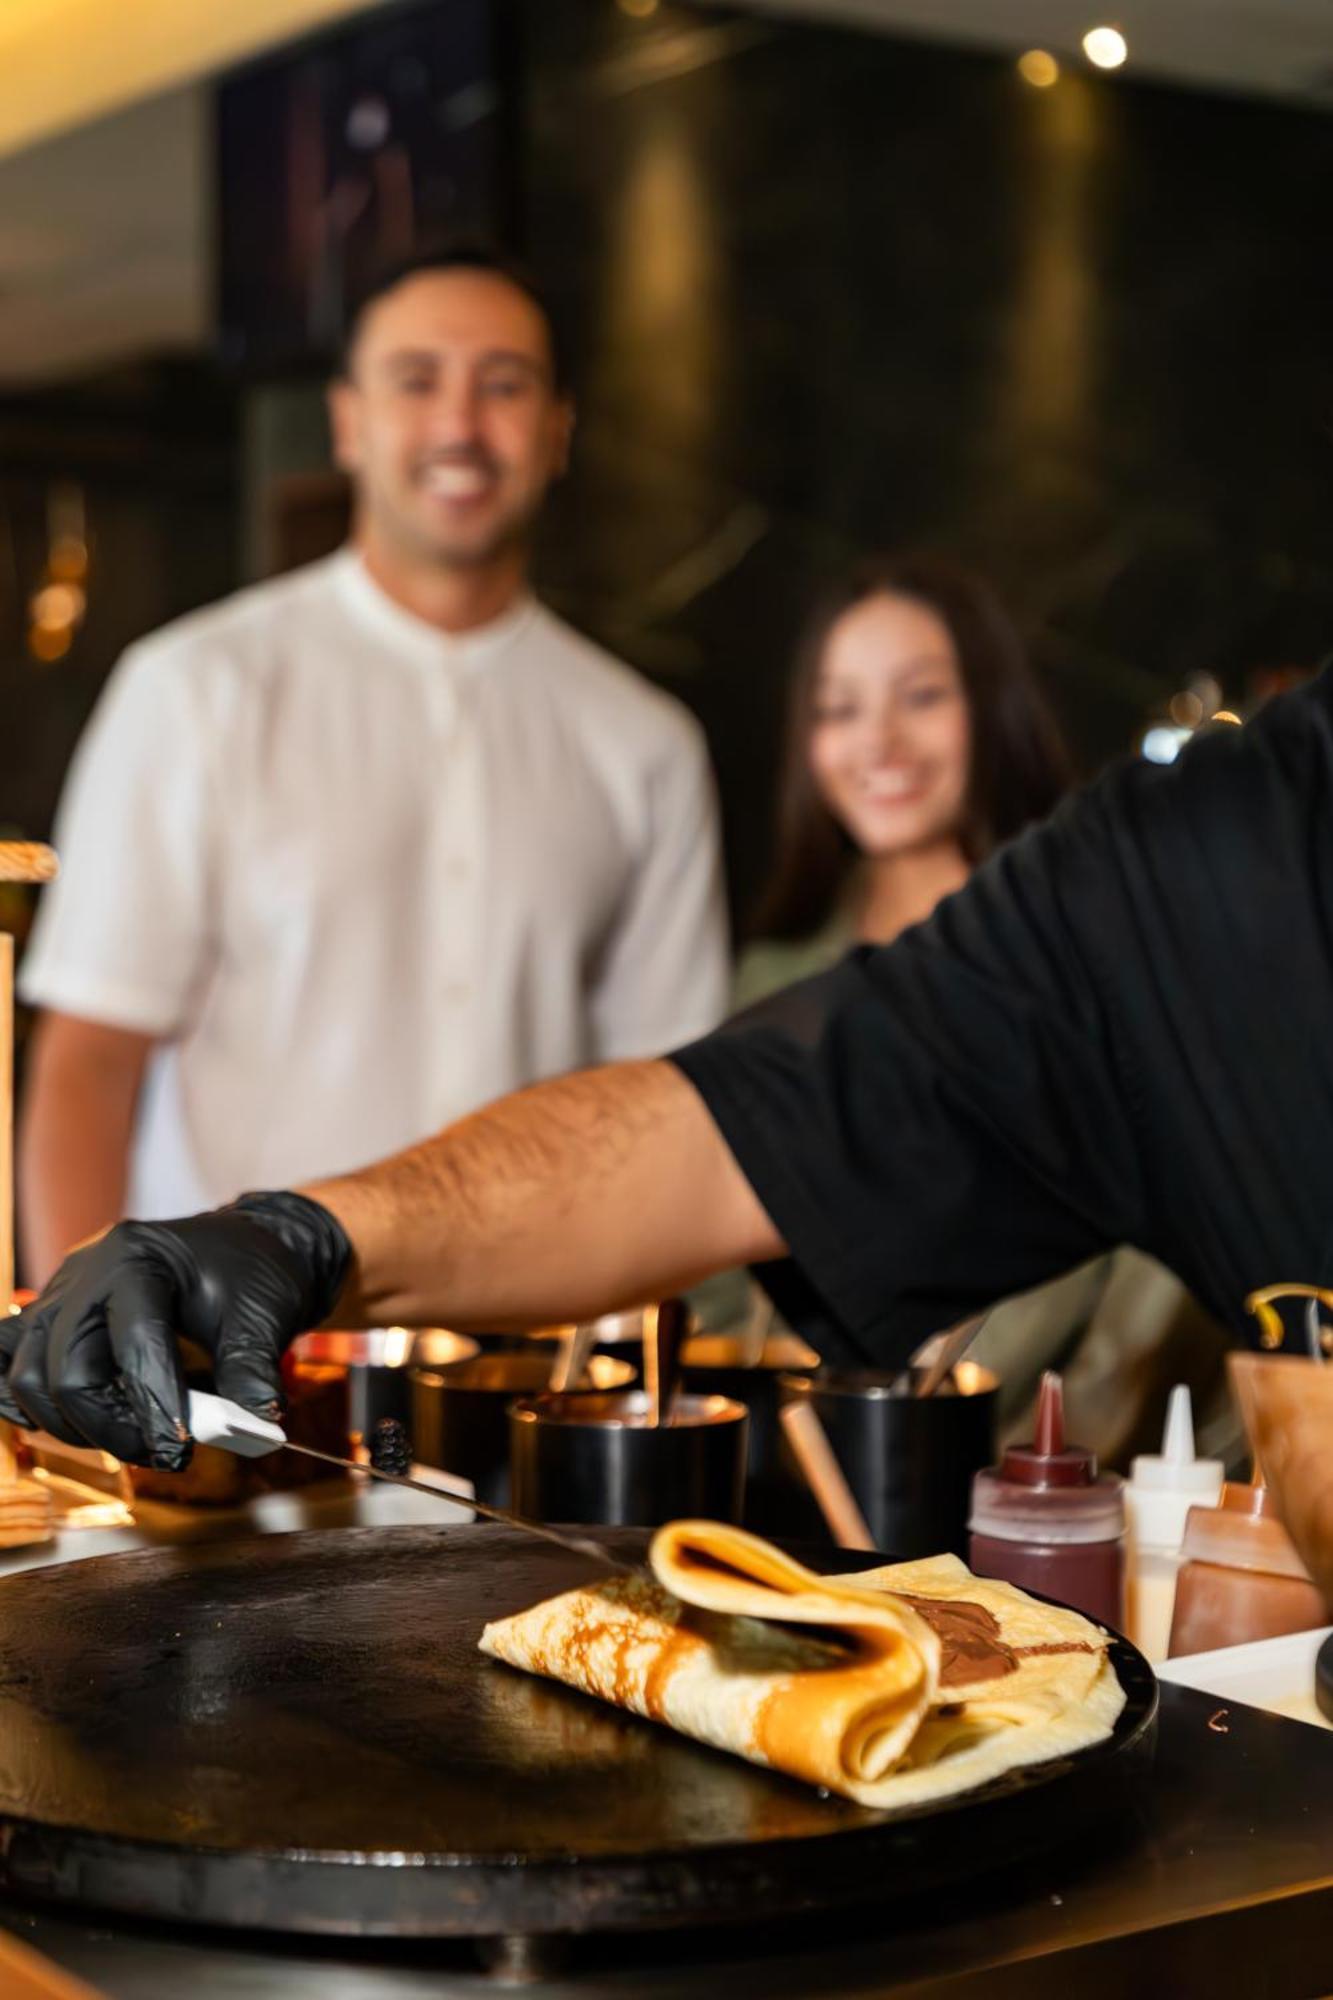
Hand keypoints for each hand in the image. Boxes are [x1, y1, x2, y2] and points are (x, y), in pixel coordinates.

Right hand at [0, 1192, 350, 1468]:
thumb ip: (251, 1372)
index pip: (134, 1344)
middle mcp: (87, 1272)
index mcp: (140, 1259)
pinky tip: (70, 1422)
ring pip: (29, 1377)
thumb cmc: (249, 1274)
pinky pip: (9, 1361)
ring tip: (131, 1437)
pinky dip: (27, 1400)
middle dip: (112, 1427)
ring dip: (74, 1425)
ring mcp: (60, 1293)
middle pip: (67, 1370)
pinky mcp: (48, 1316)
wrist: (237, 1248)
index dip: (154, 1406)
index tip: (179, 1453)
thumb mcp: (264, 1316)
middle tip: (161, 1453)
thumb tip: (254, 1424)